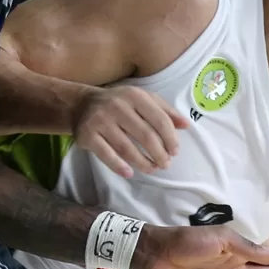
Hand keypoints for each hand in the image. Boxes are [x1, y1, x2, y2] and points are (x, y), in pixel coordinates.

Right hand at [74, 86, 188, 176]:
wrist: (81, 104)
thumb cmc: (119, 103)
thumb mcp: (142, 99)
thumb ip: (164, 110)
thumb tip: (186, 125)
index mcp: (134, 96)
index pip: (159, 119)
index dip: (170, 138)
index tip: (175, 152)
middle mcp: (117, 106)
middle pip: (146, 136)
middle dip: (159, 154)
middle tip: (165, 164)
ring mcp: (101, 121)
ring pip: (127, 148)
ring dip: (143, 163)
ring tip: (152, 169)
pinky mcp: (87, 135)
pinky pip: (106, 155)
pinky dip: (119, 166)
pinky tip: (129, 173)